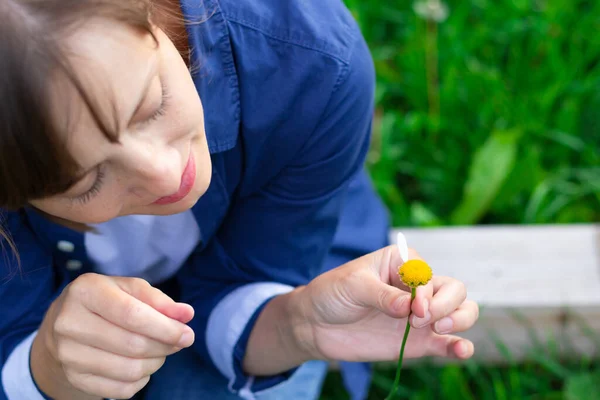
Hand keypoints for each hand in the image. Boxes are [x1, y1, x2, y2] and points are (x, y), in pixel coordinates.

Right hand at [32, 273, 194, 399]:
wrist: (63, 325)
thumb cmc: (106, 301)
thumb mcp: (129, 289)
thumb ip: (159, 300)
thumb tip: (186, 314)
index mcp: (85, 291)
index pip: (132, 315)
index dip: (165, 328)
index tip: (188, 334)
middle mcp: (69, 323)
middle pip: (133, 345)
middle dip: (165, 346)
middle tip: (179, 342)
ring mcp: (68, 354)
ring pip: (129, 370)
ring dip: (156, 363)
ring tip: (160, 351)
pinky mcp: (74, 378)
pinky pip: (121, 389)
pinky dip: (141, 380)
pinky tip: (142, 364)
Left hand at [295, 245, 478, 362]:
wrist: (316, 324)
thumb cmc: (332, 293)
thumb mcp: (353, 286)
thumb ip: (381, 295)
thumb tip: (408, 308)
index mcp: (402, 262)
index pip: (428, 274)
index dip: (426, 292)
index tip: (413, 309)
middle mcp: (417, 287)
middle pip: (454, 290)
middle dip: (445, 305)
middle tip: (418, 321)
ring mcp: (420, 314)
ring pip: (461, 311)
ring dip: (460, 319)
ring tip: (438, 330)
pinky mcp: (418, 340)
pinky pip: (448, 343)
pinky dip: (460, 346)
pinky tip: (462, 351)